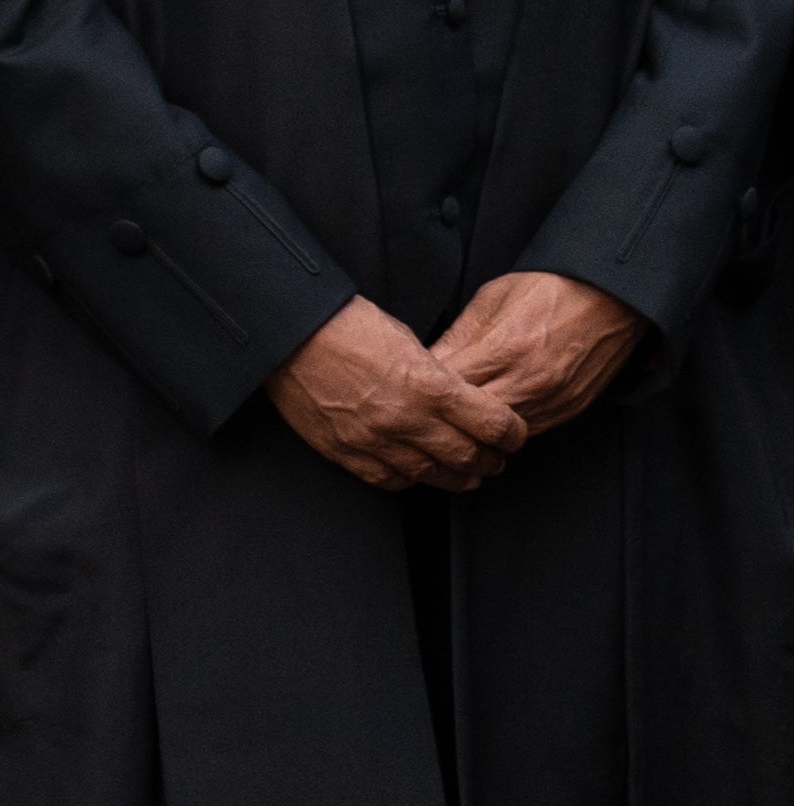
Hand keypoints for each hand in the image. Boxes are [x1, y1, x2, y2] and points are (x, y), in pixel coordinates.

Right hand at [263, 295, 533, 489]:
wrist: (291, 334)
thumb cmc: (350, 326)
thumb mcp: (410, 342)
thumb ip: (440, 378)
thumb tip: (460, 400)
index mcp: (432, 387)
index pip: (496, 425)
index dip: (514, 434)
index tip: (515, 435)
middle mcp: (408, 420)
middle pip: (470, 457)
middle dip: (491, 461)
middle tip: (496, 460)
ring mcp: (375, 440)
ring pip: (433, 475)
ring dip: (456, 478)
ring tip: (465, 475)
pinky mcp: (345, 451)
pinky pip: (390, 480)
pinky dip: (411, 479)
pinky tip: (418, 471)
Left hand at [435, 267, 643, 444]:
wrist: (613, 296)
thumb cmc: (551, 289)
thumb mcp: (492, 299)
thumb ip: (458, 336)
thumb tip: (426, 363)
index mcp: (506, 349)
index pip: (449, 387)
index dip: (425, 389)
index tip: (411, 385)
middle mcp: (530, 381)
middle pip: (469, 418)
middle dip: (445, 412)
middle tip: (427, 404)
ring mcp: (552, 400)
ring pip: (496, 434)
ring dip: (474, 426)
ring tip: (456, 413)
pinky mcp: (568, 410)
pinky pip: (526, 432)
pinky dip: (504, 428)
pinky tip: (491, 413)